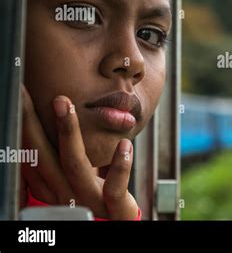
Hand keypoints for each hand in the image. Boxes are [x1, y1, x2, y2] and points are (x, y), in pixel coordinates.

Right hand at [20, 84, 138, 219]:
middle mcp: (64, 195)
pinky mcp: (114, 210)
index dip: (24, 124)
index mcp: (53, 185)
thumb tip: (48, 122)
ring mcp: (89, 202)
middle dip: (33, 122)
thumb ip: (63, 155)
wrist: (116, 224)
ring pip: (74, 167)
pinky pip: (114, 190)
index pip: (31, 153)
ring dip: (68, 133)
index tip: (21, 95)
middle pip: (42, 157)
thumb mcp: (75, 172)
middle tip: (28, 93)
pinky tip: (124, 144)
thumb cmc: (95, 193)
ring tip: (65, 105)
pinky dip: (120, 167)